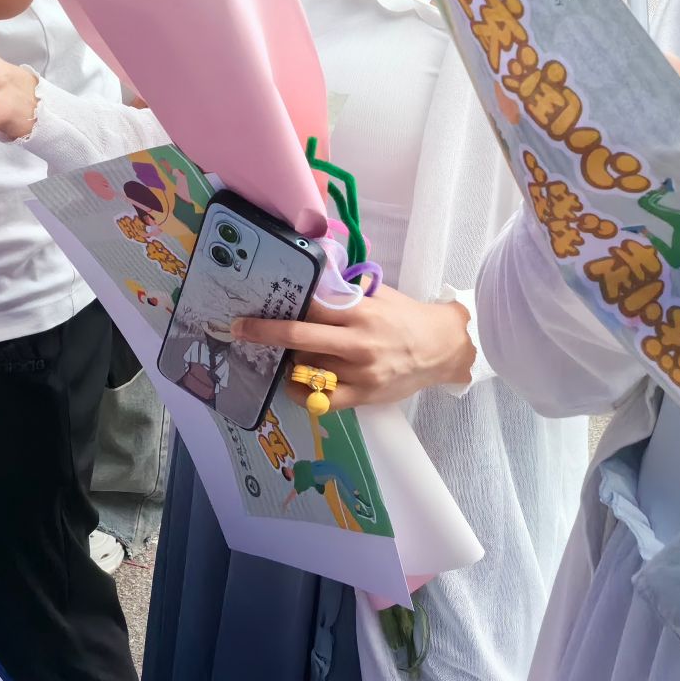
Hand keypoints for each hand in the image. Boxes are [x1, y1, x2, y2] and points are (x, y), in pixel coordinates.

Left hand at [230, 286, 475, 407]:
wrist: (441, 349)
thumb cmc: (405, 317)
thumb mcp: (377, 295)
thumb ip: (344, 292)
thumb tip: (310, 280)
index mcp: (359, 313)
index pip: (310, 306)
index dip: (282, 303)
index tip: (257, 300)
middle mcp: (356, 343)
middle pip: (299, 337)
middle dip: (264, 333)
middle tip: (238, 328)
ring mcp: (358, 373)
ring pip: (306, 369)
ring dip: (288, 360)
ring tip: (279, 354)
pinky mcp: (362, 396)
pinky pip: (320, 400)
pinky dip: (301, 392)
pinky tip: (292, 382)